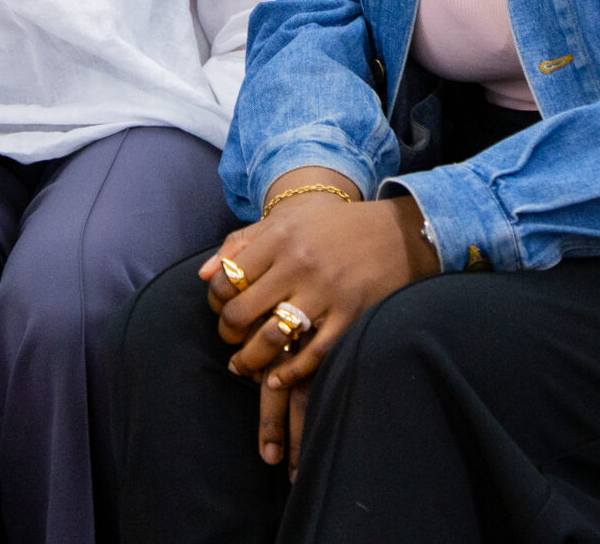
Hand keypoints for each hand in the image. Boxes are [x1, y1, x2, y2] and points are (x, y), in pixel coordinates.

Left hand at [198, 169, 438, 469]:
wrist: (396, 233)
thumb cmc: (332, 226)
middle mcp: (299, 263)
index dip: (216, 301)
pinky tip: (276, 378)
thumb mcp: (285, 221)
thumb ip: (241, 243)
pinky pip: (313, 354)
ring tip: (244, 366)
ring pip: (273, 338)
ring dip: (250, 360)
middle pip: (244, 311)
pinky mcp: (351, 315)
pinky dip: (289, 373)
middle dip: (229, 333)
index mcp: (279, 236)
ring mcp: (326, 292)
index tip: (222, 309)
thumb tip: (203, 276)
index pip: (228, 278)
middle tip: (230, 339)